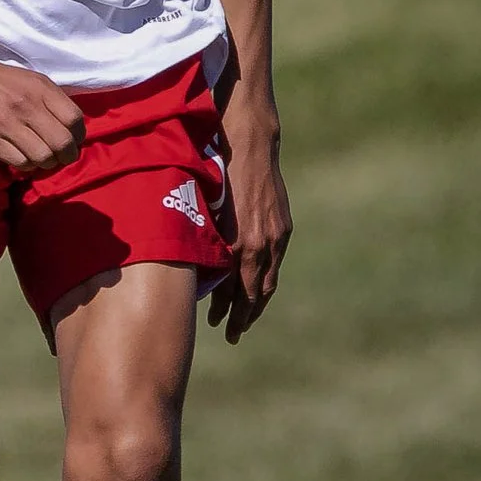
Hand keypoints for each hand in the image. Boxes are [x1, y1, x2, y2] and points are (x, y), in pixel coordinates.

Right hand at [0, 51, 86, 174]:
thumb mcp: (28, 80)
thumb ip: (50, 100)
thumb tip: (70, 129)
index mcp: (40, 88)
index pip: (74, 119)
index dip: (78, 136)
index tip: (71, 140)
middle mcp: (27, 105)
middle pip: (63, 143)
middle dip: (66, 156)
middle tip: (59, 157)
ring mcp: (7, 124)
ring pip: (43, 157)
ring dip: (45, 163)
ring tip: (38, 158)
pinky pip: (20, 163)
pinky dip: (25, 165)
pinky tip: (20, 157)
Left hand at [208, 114, 290, 343]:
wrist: (250, 146)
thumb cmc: (216, 174)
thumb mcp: (204, 211)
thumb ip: (207, 243)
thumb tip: (197, 271)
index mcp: (235, 242)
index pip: (232, 291)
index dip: (225, 311)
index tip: (216, 325)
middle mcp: (258, 244)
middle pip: (253, 294)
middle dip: (242, 317)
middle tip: (231, 334)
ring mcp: (274, 237)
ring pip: (268, 282)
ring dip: (256, 304)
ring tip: (245, 320)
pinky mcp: (283, 228)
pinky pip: (275, 264)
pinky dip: (265, 281)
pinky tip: (256, 290)